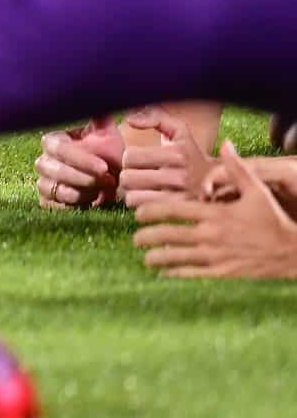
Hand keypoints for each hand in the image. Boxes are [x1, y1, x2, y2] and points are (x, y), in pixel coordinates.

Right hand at [34, 118, 121, 209]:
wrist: (113, 178)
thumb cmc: (109, 153)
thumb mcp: (107, 133)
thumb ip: (100, 117)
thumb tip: (99, 93)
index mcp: (54, 140)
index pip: (59, 148)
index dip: (81, 159)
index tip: (104, 167)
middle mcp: (44, 160)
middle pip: (52, 169)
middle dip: (81, 177)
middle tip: (106, 181)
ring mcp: (44, 181)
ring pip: (53, 188)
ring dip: (79, 192)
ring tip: (100, 192)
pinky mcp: (48, 201)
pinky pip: (52, 205)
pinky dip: (71, 206)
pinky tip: (90, 202)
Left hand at [119, 110, 215, 212]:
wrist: (223, 185)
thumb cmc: (192, 155)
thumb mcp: (180, 131)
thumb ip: (156, 118)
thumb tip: (130, 120)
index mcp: (177, 153)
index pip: (130, 156)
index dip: (129, 158)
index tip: (139, 160)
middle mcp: (179, 176)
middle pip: (127, 178)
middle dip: (129, 176)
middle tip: (140, 176)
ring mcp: (179, 197)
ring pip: (131, 196)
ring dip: (132, 192)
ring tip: (144, 188)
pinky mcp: (177, 214)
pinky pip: (140, 210)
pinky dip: (139, 205)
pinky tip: (149, 199)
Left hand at [134, 141, 296, 278]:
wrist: (293, 251)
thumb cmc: (274, 219)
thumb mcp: (258, 191)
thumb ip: (238, 169)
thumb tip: (227, 144)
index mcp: (215, 213)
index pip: (173, 210)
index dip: (151, 212)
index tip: (138, 214)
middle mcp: (212, 234)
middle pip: (168, 234)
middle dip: (146, 236)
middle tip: (136, 237)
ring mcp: (217, 255)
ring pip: (177, 257)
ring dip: (156, 257)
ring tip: (144, 256)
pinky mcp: (224, 272)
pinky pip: (193, 273)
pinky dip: (175, 273)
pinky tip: (163, 272)